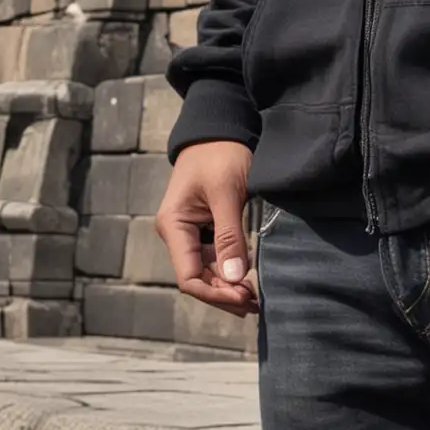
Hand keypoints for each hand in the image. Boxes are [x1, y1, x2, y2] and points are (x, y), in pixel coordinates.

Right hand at [156, 140, 259, 312]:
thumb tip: (235, 277)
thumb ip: (229, 235)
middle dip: (224, 293)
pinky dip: (230, 269)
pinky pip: (213, 257)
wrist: (220, 126)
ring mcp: (189, 230)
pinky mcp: (204, 226)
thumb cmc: (220, 153)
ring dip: (228, 284)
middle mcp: (176, 232)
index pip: (188, 276)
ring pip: (206, 270)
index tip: (244, 297)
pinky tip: (248, 277)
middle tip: (256, 303)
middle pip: (197, 278)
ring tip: (255, 297)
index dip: (215, 293)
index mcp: (173, 225)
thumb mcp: (226, 192)